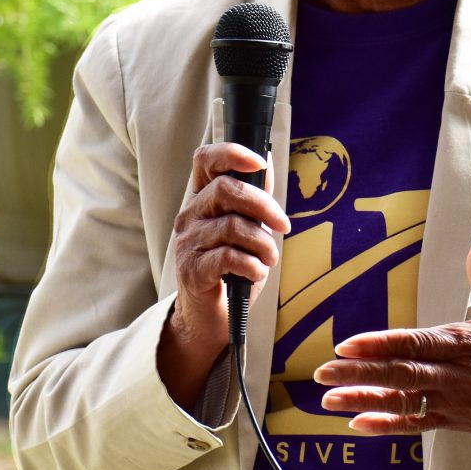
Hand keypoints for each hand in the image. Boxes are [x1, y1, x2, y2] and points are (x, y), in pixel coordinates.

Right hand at [158, 143, 288, 405]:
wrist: (210, 316)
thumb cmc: (231, 269)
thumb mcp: (247, 230)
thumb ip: (254, 200)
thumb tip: (267, 166)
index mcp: (202, 198)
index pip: (206, 159)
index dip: (231, 153)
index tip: (259, 163)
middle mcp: (190, 215)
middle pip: (225, 190)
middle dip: (263, 205)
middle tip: (282, 226)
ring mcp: (188, 242)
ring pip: (231, 226)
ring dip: (261, 243)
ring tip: (270, 259)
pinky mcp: (192, 270)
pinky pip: (227, 257)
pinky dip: (251, 264)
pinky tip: (257, 273)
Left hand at [314, 237, 470, 451]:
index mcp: (467, 341)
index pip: (415, 343)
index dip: (380, 344)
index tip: (347, 343)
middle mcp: (459, 373)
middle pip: (402, 374)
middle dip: (359, 373)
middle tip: (322, 372)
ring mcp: (458, 401)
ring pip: (404, 402)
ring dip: (364, 400)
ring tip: (328, 400)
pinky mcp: (459, 422)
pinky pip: (418, 425)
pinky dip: (387, 425)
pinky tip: (358, 423)